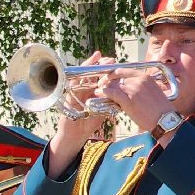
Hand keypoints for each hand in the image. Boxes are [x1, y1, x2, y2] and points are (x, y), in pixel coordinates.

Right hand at [49, 51, 118, 172]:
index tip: (118, 64)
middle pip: (92, 73)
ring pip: (82, 75)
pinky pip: (72, 85)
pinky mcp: (69, 97)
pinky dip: (77, 77)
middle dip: (101, 64)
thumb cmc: (88, 124)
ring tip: (98, 58)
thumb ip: (111, 103)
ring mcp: (76, 92)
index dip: (109, 70)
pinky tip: (82, 70)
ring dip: (89, 66)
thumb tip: (124, 95)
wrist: (76, 135)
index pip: (102, 77)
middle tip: (109, 59)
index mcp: (95, 91)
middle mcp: (85, 90)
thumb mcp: (103, 111)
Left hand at [90, 64, 176, 137]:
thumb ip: (138, 85)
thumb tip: (125, 86)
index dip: (112, 74)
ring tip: (97, 92)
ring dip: (104, 89)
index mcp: (145, 76)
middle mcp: (139, 80)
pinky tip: (101, 94)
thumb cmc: (158, 107)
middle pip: (116, 78)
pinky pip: (113, 94)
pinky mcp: (130, 100)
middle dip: (106, 82)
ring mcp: (134, 90)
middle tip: (100, 86)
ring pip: (113, 86)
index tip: (106, 78)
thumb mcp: (150, 90)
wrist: (164, 118)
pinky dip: (105, 93)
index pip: (123, 70)